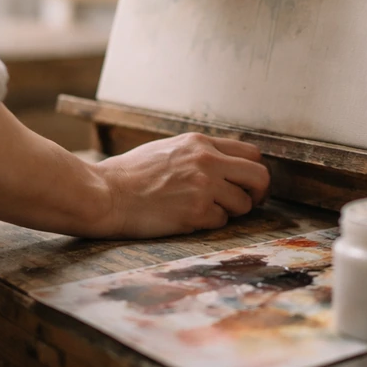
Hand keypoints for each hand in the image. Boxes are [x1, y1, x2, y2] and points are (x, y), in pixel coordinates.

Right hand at [93, 132, 270, 238]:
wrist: (106, 193)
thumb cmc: (131, 175)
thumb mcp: (169, 149)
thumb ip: (199, 154)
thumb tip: (227, 166)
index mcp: (200, 142)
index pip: (251, 152)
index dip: (254, 171)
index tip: (249, 184)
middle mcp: (206, 160)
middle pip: (259, 176)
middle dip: (259, 193)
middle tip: (250, 202)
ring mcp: (204, 186)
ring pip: (243, 203)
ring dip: (231, 211)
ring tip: (207, 211)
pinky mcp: (197, 212)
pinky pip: (221, 221)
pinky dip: (210, 223)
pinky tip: (189, 218)